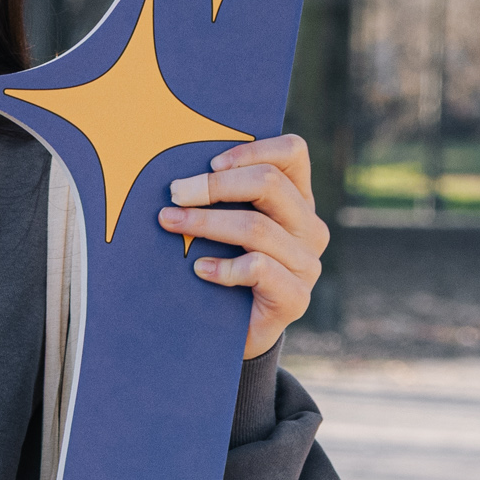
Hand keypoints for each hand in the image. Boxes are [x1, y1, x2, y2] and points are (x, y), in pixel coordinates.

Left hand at [156, 132, 329, 358]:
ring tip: (170, 222)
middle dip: (215, 185)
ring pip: (257, 227)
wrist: (230, 329)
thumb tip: (182, 170)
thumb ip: (219, 195)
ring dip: (206, 222)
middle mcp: (309, 228)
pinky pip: (259, 268)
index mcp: (297, 199)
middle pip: (270, 184)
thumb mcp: (223, 223)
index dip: (252, 149)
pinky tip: (199, 269)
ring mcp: (306, 264)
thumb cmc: (220, 263)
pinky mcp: (295, 297)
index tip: (210, 162)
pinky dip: (223, 266)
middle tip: (176, 192)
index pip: (292, 153)